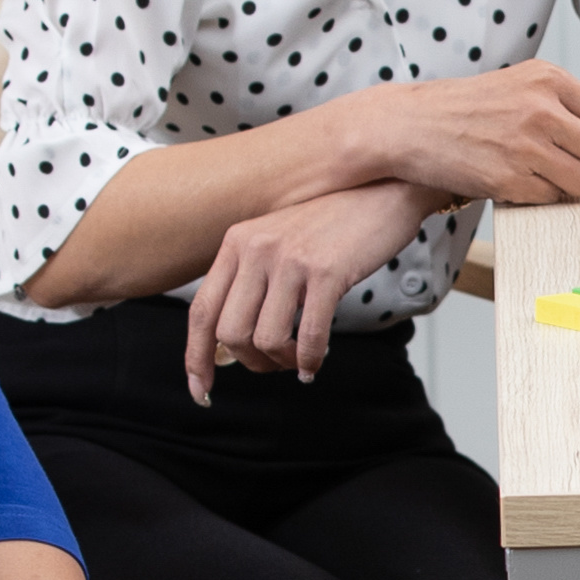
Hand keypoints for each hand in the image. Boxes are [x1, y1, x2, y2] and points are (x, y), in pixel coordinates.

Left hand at [180, 177, 439, 401]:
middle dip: (249, 363)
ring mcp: (289, 260)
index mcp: (237, 242)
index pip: (202, 310)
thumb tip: (233, 340)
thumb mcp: (279, 240)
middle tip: (272, 366)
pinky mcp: (325, 272)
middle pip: (229, 333)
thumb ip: (253, 278)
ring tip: (297, 360)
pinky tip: (314, 364)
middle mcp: (255, 249)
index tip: (200, 389)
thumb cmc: (335, 222)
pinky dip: (309, 359)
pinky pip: (307, 335)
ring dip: (281, 362)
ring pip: (265, 339)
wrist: (384, 190)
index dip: (196, 356)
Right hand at [343, 60, 579, 205]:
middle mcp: (542, 109)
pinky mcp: (508, 179)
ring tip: (549, 176)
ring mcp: (525, 146)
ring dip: (573, 187)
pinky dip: (543, 196)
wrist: (410, 125)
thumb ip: (563, 101)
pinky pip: (552, 198)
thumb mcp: (520, 83)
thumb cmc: (465, 106)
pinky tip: (522, 182)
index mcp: (550, 79)